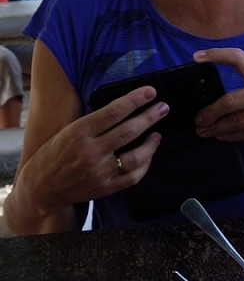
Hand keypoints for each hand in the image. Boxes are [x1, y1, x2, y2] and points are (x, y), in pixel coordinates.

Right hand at [17, 86, 166, 217]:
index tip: (150, 91)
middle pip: (128, 131)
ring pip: (136, 156)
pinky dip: (146, 163)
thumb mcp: (68, 131)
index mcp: (78, 133)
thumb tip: (126, 106)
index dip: (134, 100)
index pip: (113, 112)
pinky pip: (134, 175)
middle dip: (150, 117)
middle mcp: (90, 152)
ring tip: (157, 132)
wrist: (41, 188)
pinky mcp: (107, 187)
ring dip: (152, 143)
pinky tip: (149, 153)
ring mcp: (100, 172)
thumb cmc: (55, 154)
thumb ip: (94, 122)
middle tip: (164, 107)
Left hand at [192, 48, 243, 155]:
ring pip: (234, 122)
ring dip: (215, 127)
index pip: (239, 59)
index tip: (197, 57)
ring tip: (203, 130)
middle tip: (197, 119)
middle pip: (230, 101)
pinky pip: (243, 135)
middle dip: (209, 112)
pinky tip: (220, 135)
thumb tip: (216, 97)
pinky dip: (227, 136)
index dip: (217, 55)